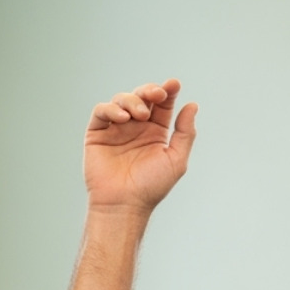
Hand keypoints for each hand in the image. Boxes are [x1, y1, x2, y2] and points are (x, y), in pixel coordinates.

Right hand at [85, 79, 198, 211]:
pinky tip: (123, 118)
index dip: (168, 91)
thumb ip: (185, 132)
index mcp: (155, 132)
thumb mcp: (176, 159)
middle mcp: (136, 128)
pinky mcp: (97, 133)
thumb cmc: (151, 187)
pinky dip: (111, 109)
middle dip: (150, 90)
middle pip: (142, 97)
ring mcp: (116, 129)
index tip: (173, 85)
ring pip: (122, 100)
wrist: (124, 204)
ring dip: (132, 100)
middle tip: (157, 94)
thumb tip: (192, 105)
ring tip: (139, 115)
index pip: (162, 105)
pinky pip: (101, 111)